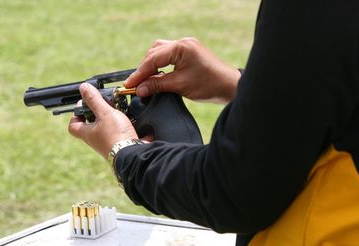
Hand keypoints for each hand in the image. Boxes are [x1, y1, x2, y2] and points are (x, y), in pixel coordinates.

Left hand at [68, 83, 137, 158]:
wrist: (134, 153)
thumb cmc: (116, 137)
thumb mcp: (104, 113)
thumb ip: (94, 100)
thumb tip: (83, 87)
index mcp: (88, 133)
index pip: (73, 126)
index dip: (76, 115)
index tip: (82, 105)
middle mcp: (97, 140)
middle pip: (92, 126)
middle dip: (98, 113)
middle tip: (104, 103)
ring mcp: (110, 143)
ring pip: (108, 128)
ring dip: (113, 118)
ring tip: (120, 108)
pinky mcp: (123, 143)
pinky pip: (122, 132)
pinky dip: (127, 124)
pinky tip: (133, 117)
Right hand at [124, 37, 240, 103]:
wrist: (229, 87)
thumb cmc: (209, 85)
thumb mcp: (180, 86)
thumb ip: (157, 85)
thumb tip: (139, 89)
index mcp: (182, 47)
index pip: (153, 59)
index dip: (139, 73)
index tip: (129, 84)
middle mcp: (183, 43)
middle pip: (154, 52)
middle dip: (144, 69)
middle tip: (136, 85)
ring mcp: (186, 47)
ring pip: (160, 53)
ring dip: (151, 66)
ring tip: (145, 81)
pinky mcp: (189, 54)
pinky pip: (168, 57)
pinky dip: (160, 66)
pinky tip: (156, 77)